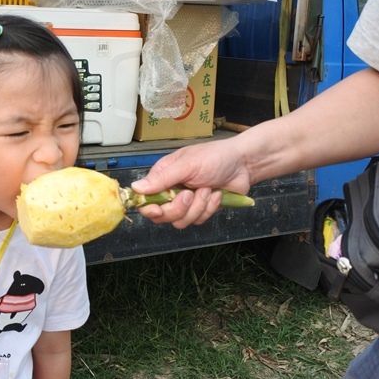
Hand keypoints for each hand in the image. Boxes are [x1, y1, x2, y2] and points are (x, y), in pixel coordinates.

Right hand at [130, 139, 250, 228]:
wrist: (243, 164)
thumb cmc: (214, 157)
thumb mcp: (187, 165)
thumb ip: (161, 179)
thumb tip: (135, 188)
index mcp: (162, 177)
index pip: (145, 200)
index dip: (149, 209)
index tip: (158, 210)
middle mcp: (171, 191)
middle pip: (162, 216)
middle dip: (178, 208)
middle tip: (190, 194)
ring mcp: (186, 203)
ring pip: (181, 221)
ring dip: (197, 207)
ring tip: (207, 190)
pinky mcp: (201, 210)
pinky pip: (198, 220)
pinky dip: (209, 209)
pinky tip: (216, 195)